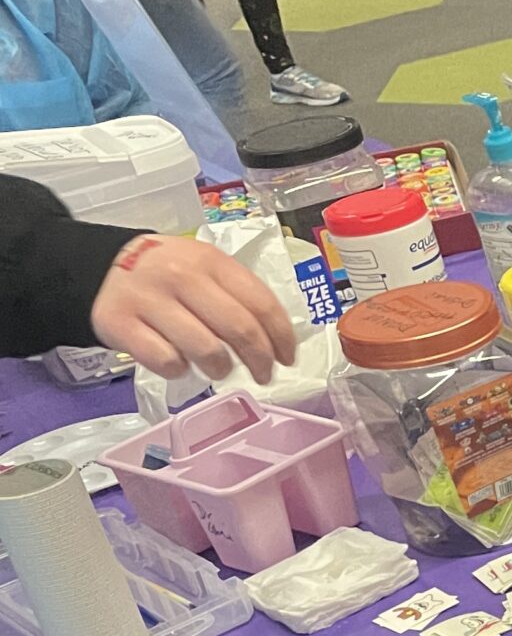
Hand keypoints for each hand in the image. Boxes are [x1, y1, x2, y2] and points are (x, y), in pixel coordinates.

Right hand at [90, 236, 295, 384]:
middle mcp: (180, 276)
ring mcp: (148, 300)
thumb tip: (275, 340)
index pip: (261, 303)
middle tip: (263, 375)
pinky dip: (179, 370)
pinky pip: (166, 361)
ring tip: (218, 368)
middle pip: (238, 329)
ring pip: (205, 349)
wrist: (100, 267)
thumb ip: (237, 294)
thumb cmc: (165, 274)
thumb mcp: (203, 268)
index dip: (282, 338)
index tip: (287, 359)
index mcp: (210, 260)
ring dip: (220, 368)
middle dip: (260, 360)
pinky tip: (178, 362)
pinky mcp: (120, 324)